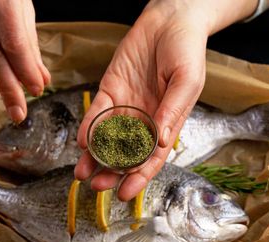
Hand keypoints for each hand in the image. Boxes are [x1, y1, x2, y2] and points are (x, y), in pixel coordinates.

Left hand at [74, 0, 257, 200]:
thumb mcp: (186, 82)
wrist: (170, 19)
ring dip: (94, 157)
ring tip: (81, 172)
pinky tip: (82, 141)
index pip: (151, 159)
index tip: (125, 194)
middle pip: (124, 154)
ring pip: (106, 138)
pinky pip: (97, 112)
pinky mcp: (110, 91)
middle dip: (110, 172)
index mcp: (165, 124)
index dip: (138, 178)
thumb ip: (173, 111)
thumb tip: (162, 142)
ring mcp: (125, 107)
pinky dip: (89, 127)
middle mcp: (143, 120)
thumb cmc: (186, 51)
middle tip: (96, 186)